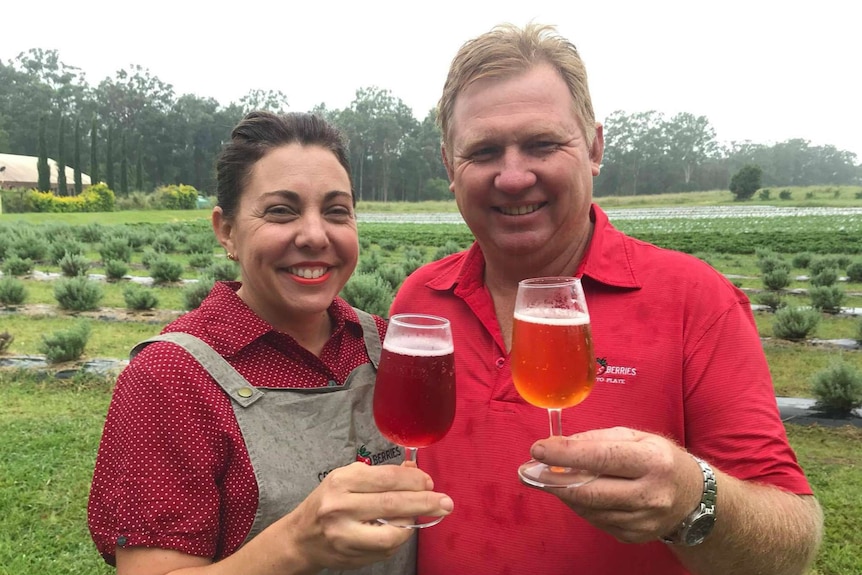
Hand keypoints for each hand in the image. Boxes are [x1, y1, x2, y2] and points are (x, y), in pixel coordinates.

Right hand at [282, 462, 452, 570]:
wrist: (300, 538)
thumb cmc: (327, 502)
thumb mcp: (348, 478)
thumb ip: (380, 475)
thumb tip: (413, 470)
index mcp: (342, 481)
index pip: (387, 478)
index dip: (414, 480)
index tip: (429, 483)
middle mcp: (341, 507)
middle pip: (393, 504)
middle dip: (425, 503)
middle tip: (445, 503)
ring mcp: (345, 534)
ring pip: (392, 533)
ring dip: (412, 524)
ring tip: (418, 516)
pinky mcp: (351, 555)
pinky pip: (386, 549)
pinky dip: (398, 538)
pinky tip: (399, 530)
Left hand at [527, 427, 702, 542]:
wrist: (694, 498)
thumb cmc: (659, 459)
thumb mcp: (636, 437)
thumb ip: (598, 439)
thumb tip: (560, 445)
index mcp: (652, 460)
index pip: (601, 458)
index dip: (565, 454)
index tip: (538, 449)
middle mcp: (650, 493)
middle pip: (590, 490)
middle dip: (554, 480)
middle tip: (530, 470)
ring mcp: (643, 520)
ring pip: (588, 508)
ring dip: (564, 493)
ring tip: (552, 478)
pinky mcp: (635, 536)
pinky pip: (596, 521)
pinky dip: (580, 505)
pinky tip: (577, 493)